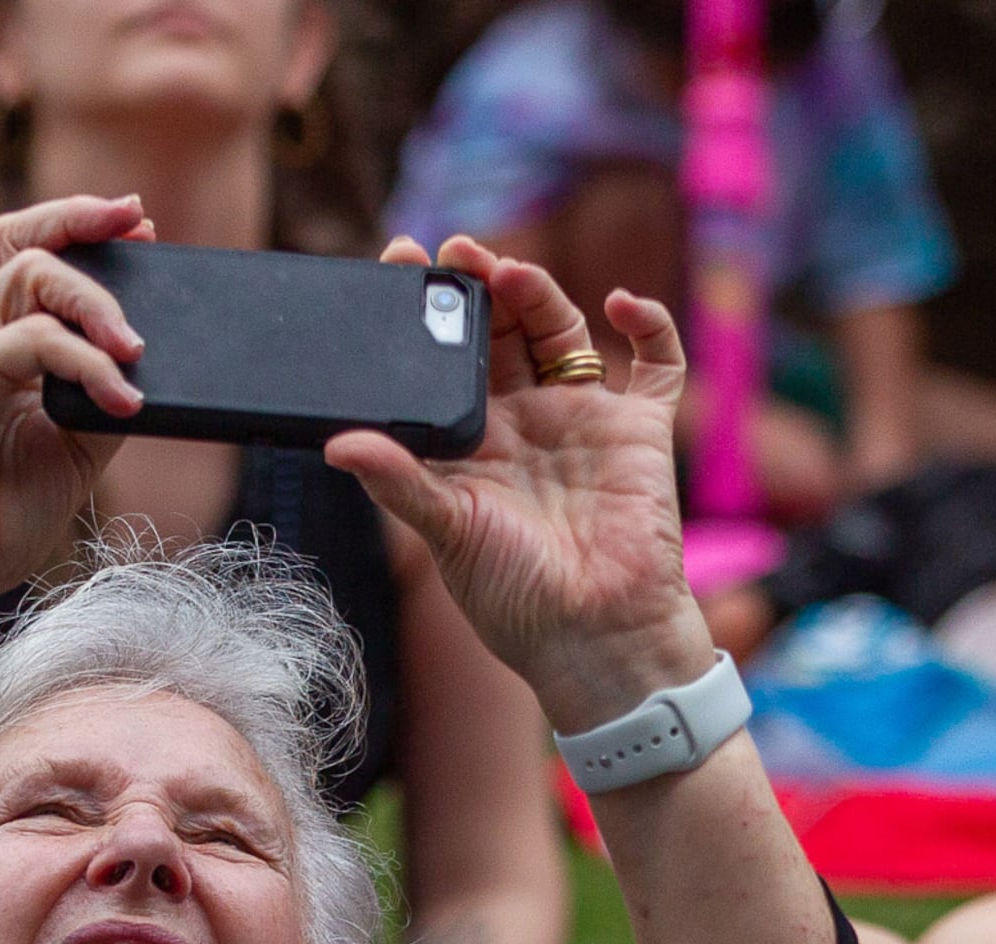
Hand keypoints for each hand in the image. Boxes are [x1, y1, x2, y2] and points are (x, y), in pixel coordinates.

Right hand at [0, 193, 150, 626]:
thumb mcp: (71, 453)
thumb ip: (99, 401)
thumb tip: (148, 368)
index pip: (25, 258)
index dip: (78, 228)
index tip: (137, 227)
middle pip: (18, 240)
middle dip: (82, 218)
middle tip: (141, 226)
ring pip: (33, 275)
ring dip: (97, 302)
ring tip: (136, 350)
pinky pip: (35, 341)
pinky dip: (87, 363)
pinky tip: (120, 397)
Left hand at [325, 241, 708, 732]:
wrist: (595, 639)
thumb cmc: (515, 598)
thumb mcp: (446, 534)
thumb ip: (398, 483)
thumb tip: (338, 443)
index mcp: (473, 444)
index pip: (446, 361)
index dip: (426, 314)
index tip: (400, 264)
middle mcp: (526, 422)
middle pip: (504, 332)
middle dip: (480, 288)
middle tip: (452, 252)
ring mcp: (585, 421)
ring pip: (564, 332)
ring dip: (539, 295)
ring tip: (508, 273)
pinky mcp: (641, 430)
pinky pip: (657, 363)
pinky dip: (650, 324)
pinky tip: (621, 303)